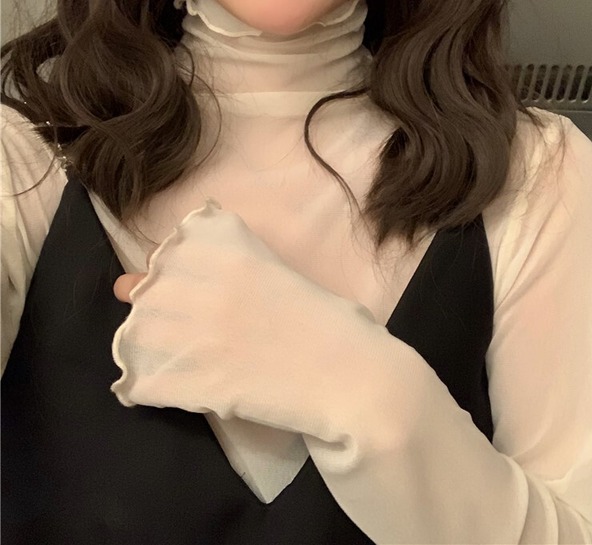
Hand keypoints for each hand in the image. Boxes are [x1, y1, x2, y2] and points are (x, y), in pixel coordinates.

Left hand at [109, 202, 388, 431]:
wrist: (352, 377)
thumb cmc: (333, 324)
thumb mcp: (282, 275)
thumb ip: (238, 267)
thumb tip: (203, 280)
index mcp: (227, 254)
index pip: (168, 251)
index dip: (171, 272)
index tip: (181, 285)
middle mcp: (200, 287)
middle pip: (141, 291)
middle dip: (153, 308)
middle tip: (180, 326)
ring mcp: (190, 335)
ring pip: (134, 336)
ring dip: (146, 345)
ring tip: (171, 355)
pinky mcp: (190, 383)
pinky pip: (143, 383)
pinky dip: (149, 387)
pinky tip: (169, 387)